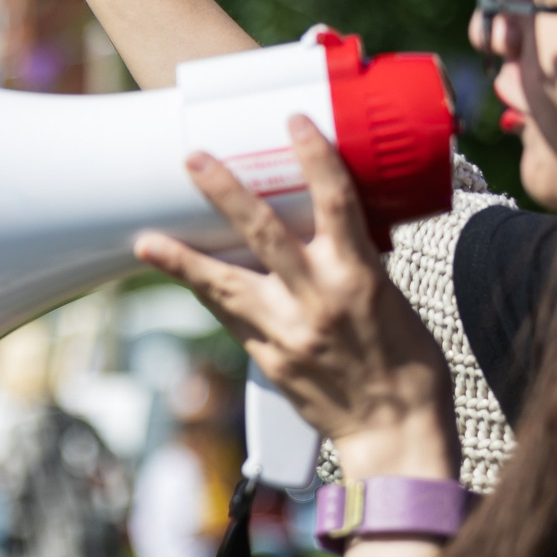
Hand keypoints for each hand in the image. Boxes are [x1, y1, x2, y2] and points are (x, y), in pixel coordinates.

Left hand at [133, 116, 458, 482]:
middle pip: (262, 232)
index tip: (292, 121)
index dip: (313, 155)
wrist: (396, 435)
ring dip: (182, 259)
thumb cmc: (410, 368)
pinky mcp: (267, 358)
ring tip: (147, 241)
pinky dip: (204, 294)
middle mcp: (318, 298)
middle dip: (224, 192)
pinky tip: (177, 277)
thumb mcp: (395, 299)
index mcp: (360, 276)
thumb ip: (357, 264)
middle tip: (193, 159)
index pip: (335, 200)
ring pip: (225, 285)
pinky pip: (228, 318)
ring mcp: (286, 331)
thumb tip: (333, 230)